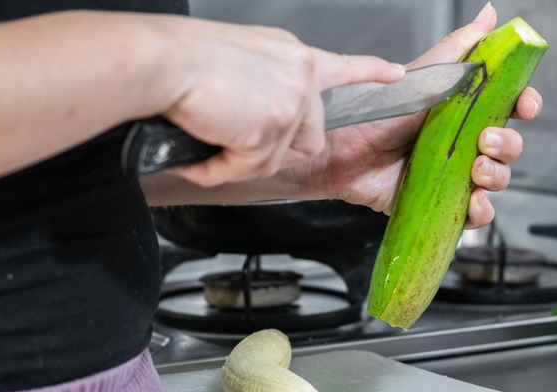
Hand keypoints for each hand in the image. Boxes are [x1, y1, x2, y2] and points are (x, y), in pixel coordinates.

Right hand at [162, 20, 404, 186]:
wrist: (161, 61)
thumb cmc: (182, 59)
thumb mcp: (238, 61)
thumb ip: (264, 87)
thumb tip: (259, 117)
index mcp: (292, 56)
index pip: (342, 68)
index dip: (370, 73)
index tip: (395, 74)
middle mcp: (300, 75)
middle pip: (307, 138)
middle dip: (271, 151)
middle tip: (233, 142)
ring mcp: (292, 101)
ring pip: (275, 159)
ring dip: (238, 161)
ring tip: (208, 138)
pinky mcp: (275, 126)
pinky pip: (249, 169)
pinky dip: (219, 169)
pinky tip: (201, 152)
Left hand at [304, 4, 541, 228]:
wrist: (344, 150)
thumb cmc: (379, 113)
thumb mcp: (425, 75)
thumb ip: (460, 47)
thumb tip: (489, 14)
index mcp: (465, 110)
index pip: (510, 107)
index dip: (525, 105)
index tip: (527, 106)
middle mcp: (463, 142)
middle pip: (508, 146)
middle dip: (507, 144)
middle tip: (485, 140)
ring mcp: (453, 173)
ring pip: (497, 179)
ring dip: (497, 176)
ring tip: (475, 169)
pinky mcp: (441, 202)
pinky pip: (474, 214)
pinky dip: (482, 211)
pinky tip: (473, 200)